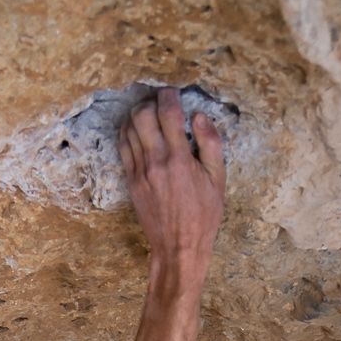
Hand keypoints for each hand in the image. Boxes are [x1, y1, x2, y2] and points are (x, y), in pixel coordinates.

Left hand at [118, 87, 224, 274]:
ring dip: (137, 114)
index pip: (168, 112)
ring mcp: (140, 171)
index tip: (173, 92)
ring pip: (129, 128)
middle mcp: (155, 161)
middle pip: (142, 114)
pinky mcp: (131, 181)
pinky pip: (123, 146)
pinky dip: (127, 132)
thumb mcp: (217, 180)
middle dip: (151, 101)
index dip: (169, 95)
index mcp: (179, 158)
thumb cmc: (203, 216)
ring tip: (149, 113)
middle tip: (160, 102)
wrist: (178, 248)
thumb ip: (210, 144)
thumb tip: (199, 116)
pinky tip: (136, 129)